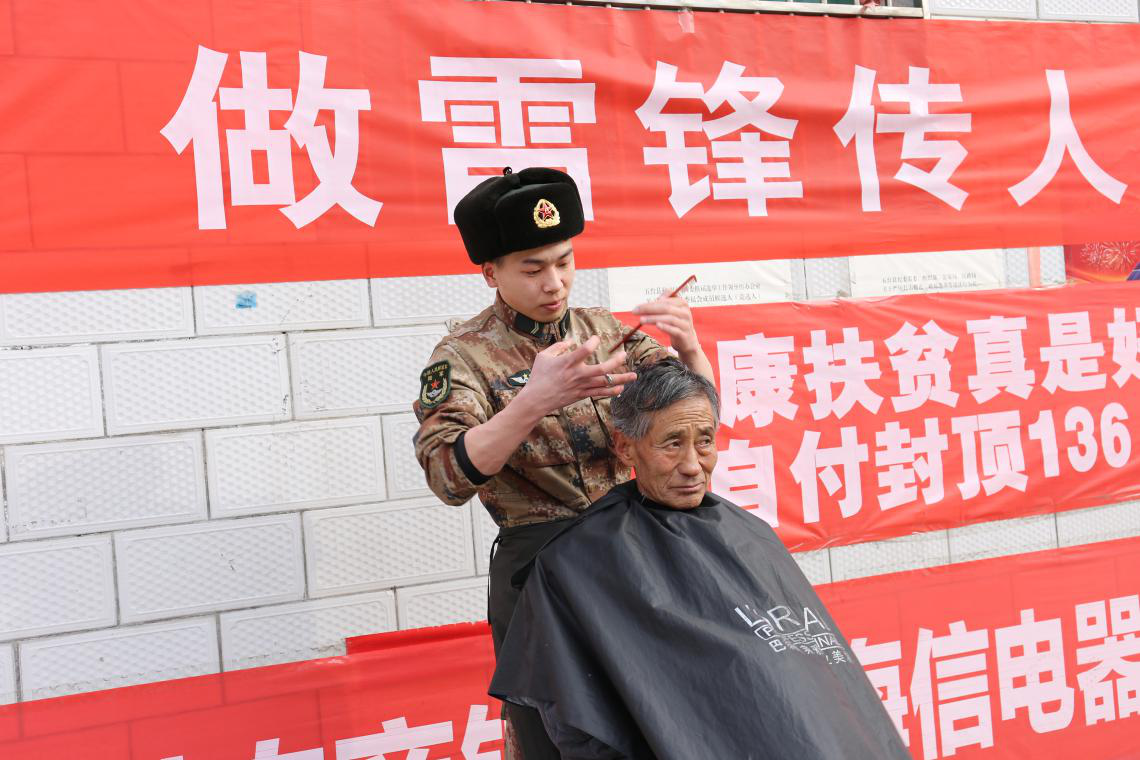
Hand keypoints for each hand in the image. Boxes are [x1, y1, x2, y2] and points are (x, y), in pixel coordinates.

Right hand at [519, 335, 637, 415]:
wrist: (536, 400)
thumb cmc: (538, 376)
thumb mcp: (543, 356)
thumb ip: (559, 346)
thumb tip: (572, 340)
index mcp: (567, 362)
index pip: (584, 350)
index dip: (593, 342)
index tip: (596, 338)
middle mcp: (576, 375)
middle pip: (601, 369)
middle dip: (615, 362)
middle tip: (624, 355)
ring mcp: (580, 386)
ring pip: (604, 383)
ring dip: (620, 379)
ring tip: (633, 376)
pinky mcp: (581, 395)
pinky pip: (600, 394)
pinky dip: (611, 391)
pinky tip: (621, 388)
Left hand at [632, 296, 700, 354]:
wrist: (687, 340)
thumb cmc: (676, 323)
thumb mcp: (671, 311)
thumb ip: (663, 303)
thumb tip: (652, 300)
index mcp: (682, 303)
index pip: (665, 300)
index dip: (651, 303)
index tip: (638, 307)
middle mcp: (685, 312)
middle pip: (666, 308)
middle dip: (649, 308)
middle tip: (635, 311)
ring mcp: (685, 324)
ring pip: (669, 318)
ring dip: (653, 318)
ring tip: (641, 320)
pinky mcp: (684, 335)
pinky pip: (674, 330)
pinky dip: (665, 327)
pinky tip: (657, 325)